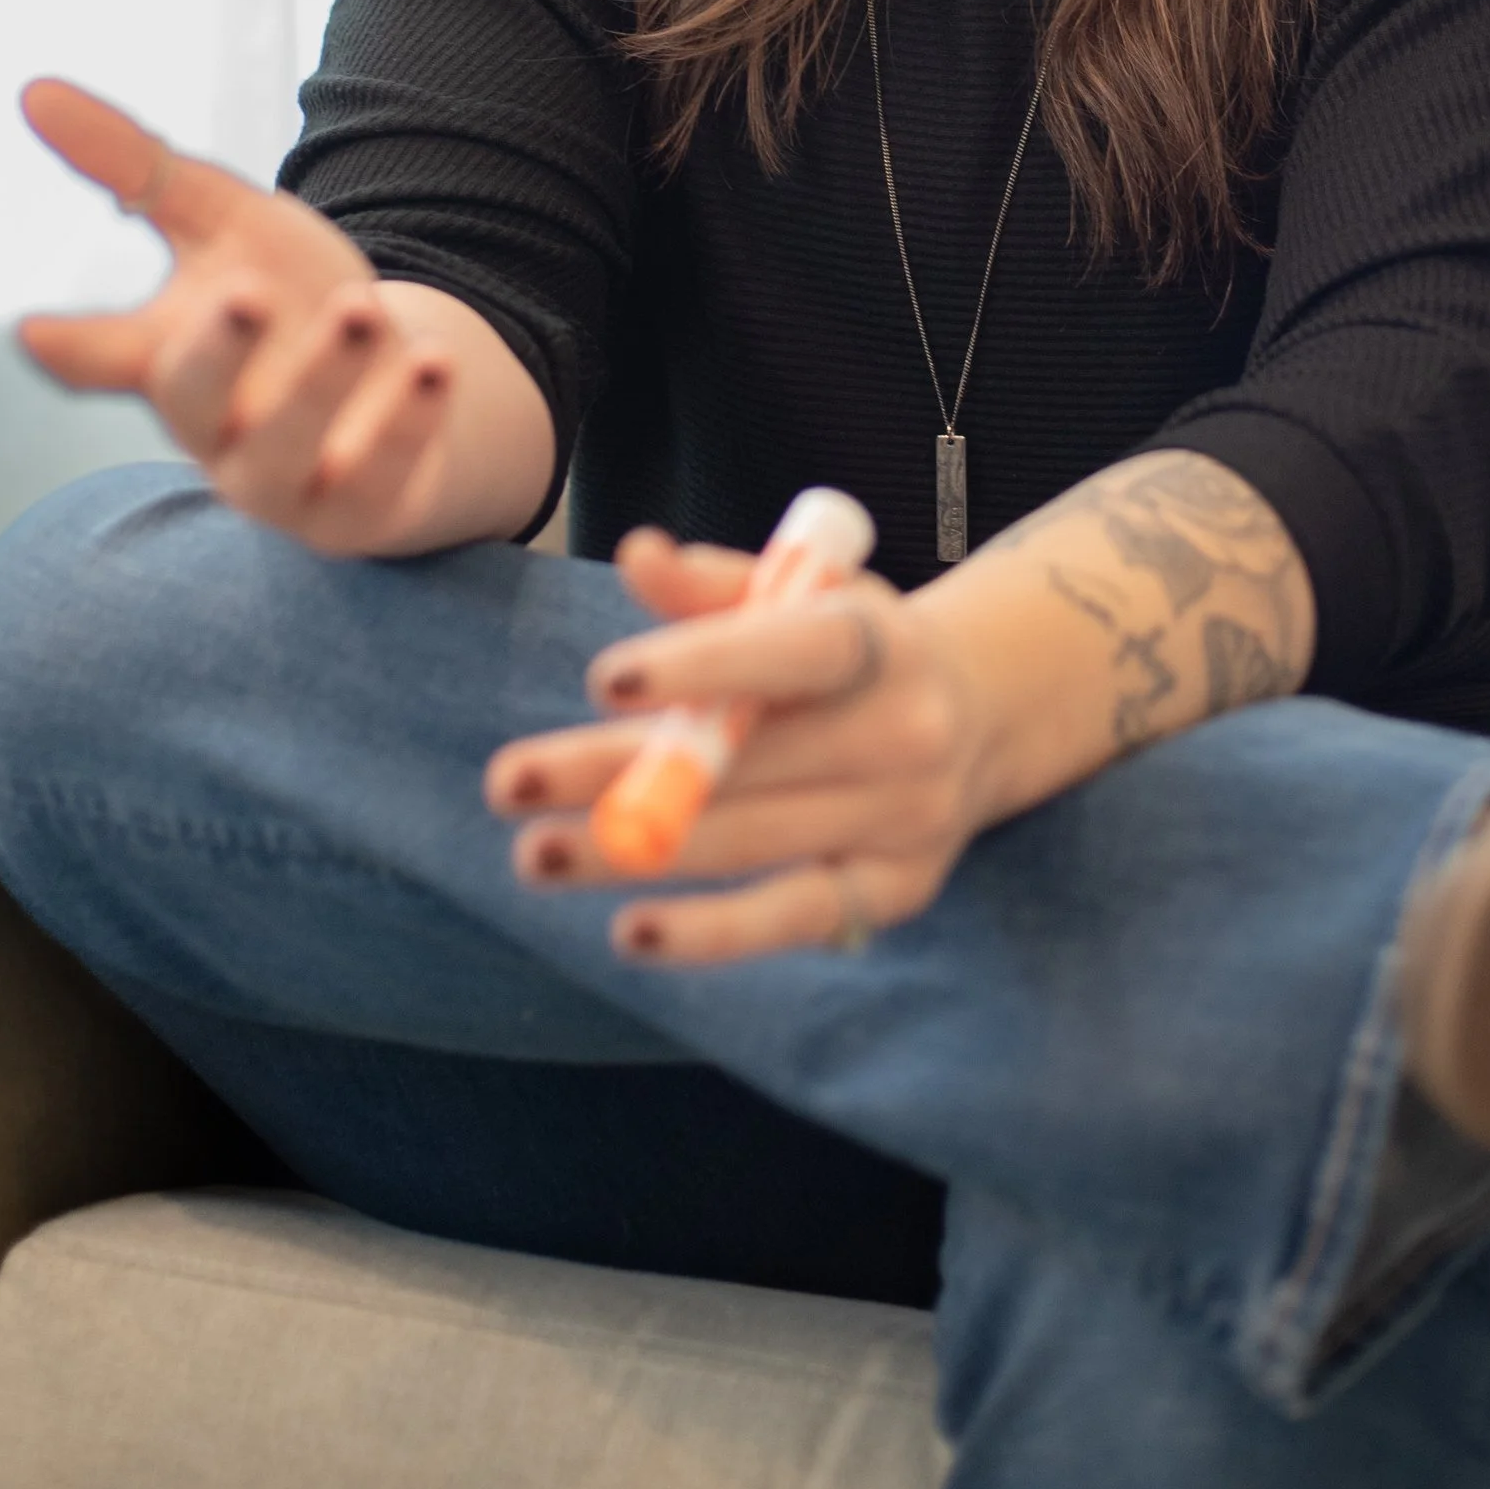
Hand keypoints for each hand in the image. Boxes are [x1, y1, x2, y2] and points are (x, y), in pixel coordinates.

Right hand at [16, 77, 472, 555]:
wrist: (395, 382)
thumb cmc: (289, 300)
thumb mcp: (224, 221)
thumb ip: (135, 167)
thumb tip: (32, 89)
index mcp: (168, 356)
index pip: (104, 355)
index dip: (70, 347)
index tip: (37, 332)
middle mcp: (213, 426)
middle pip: (193, 400)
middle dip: (216, 352)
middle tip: (242, 294)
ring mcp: (282, 479)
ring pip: (284, 447)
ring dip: (324, 380)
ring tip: (361, 308)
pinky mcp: (357, 510)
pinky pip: (375, 477)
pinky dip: (405, 422)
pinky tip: (434, 364)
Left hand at [483, 527, 994, 964]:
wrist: (981, 715)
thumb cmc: (853, 648)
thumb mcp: (803, 596)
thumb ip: (715, 582)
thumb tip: (637, 555)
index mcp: (881, 642)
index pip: (793, 654)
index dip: (702, 665)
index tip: (601, 679)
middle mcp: (904, 733)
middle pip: (746, 761)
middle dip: (615, 774)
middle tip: (508, 782)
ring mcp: (904, 820)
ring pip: (752, 841)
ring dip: (634, 852)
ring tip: (535, 852)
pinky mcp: (893, 893)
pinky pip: (792, 917)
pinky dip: (712, 933)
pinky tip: (628, 929)